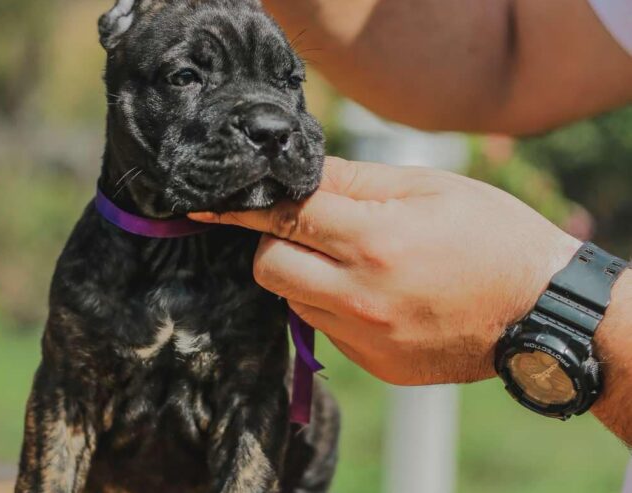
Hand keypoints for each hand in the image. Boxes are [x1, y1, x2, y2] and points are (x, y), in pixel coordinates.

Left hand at [190, 157, 580, 385]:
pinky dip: (332, 305)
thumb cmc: (490, 235)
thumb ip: (354, 180)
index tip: (207, 203)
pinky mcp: (374, 364)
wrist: (540, 311)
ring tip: (353, 260)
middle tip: (306, 227)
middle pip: (269, 266)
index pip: (284, 216)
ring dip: (304, 274)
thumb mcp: (429, 187)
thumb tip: (297, 172)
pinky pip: (325, 328)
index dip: (241, 205)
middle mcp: (361, 296)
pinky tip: (374, 293)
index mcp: (376, 241)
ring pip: (292, 299)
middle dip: (272, 241)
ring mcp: (366, 338)